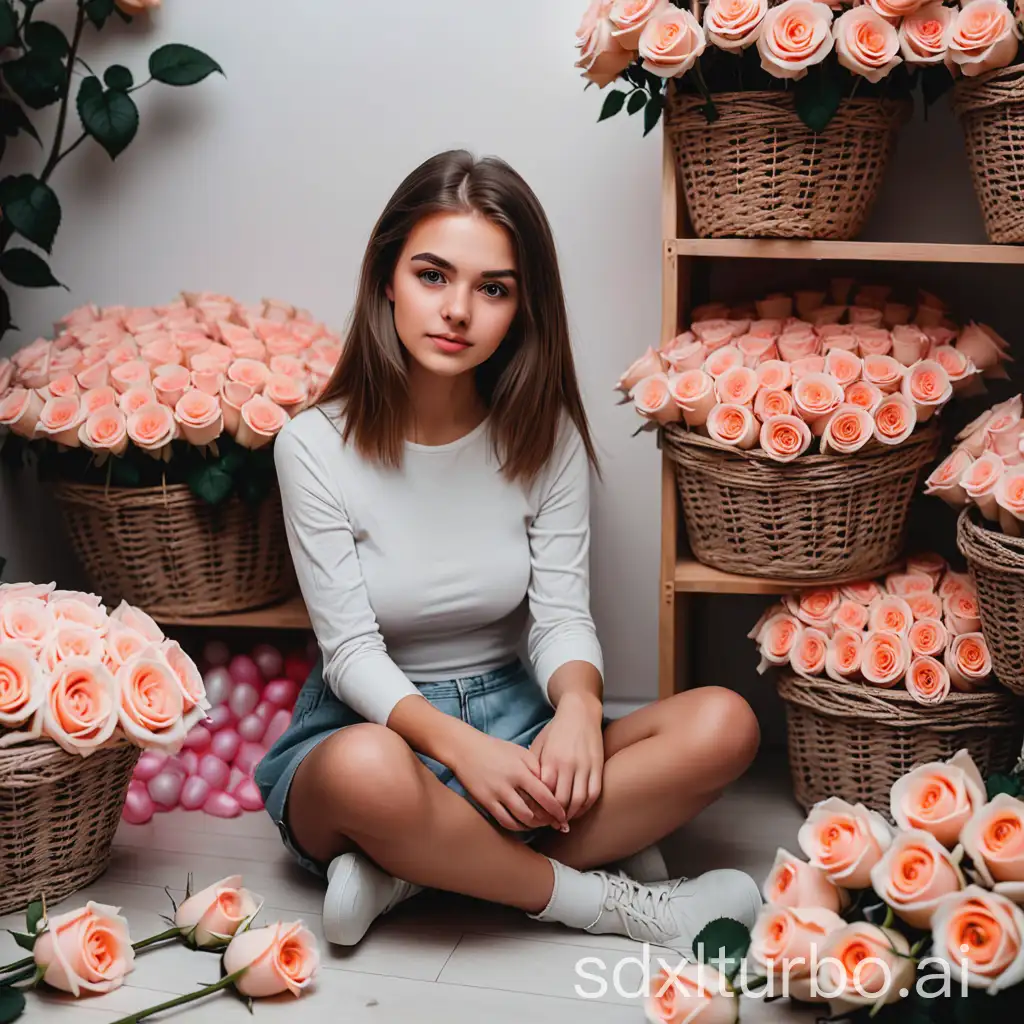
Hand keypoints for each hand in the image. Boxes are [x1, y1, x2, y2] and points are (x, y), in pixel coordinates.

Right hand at [448, 729, 567, 833]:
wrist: (465, 748)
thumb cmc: (496, 748)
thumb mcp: (520, 752)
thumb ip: (537, 768)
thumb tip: (553, 787)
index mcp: (521, 771)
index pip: (545, 796)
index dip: (557, 810)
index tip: (565, 817)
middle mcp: (509, 785)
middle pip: (534, 811)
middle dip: (548, 821)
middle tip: (556, 825)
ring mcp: (496, 795)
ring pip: (520, 820)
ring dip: (534, 826)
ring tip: (541, 825)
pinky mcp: (485, 802)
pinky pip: (504, 821)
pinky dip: (517, 826)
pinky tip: (524, 825)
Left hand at [530, 692, 604, 822]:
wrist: (580, 712)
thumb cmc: (556, 730)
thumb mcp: (539, 745)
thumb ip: (534, 767)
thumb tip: (528, 791)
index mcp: (551, 760)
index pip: (544, 793)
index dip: (540, 807)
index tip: (537, 816)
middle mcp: (568, 765)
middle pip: (561, 801)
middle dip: (555, 816)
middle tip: (550, 823)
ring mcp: (585, 766)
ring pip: (579, 801)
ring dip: (572, 814)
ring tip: (565, 820)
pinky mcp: (598, 766)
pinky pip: (594, 793)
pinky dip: (586, 806)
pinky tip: (579, 810)